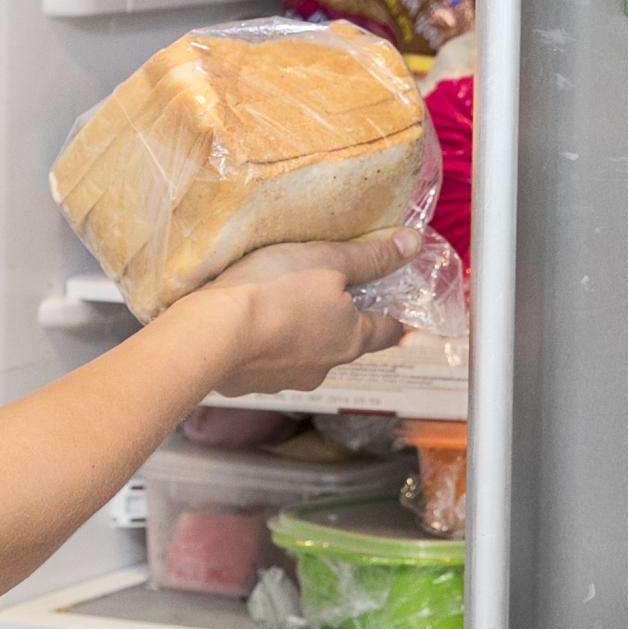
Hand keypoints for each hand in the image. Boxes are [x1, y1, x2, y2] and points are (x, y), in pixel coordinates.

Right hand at [176, 229, 418, 396]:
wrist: (212, 333)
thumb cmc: (275, 290)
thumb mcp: (326, 260)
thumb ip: (370, 256)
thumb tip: (415, 244)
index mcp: (352, 338)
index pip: (388, 331)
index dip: (393, 316)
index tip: (392, 306)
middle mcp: (326, 367)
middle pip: (345, 341)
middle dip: (338, 320)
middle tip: (322, 291)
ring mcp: (288, 380)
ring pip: (306, 353)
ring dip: (300, 333)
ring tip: (277, 303)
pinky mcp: (253, 384)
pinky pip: (269, 362)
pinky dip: (266, 345)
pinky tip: (249, 324)